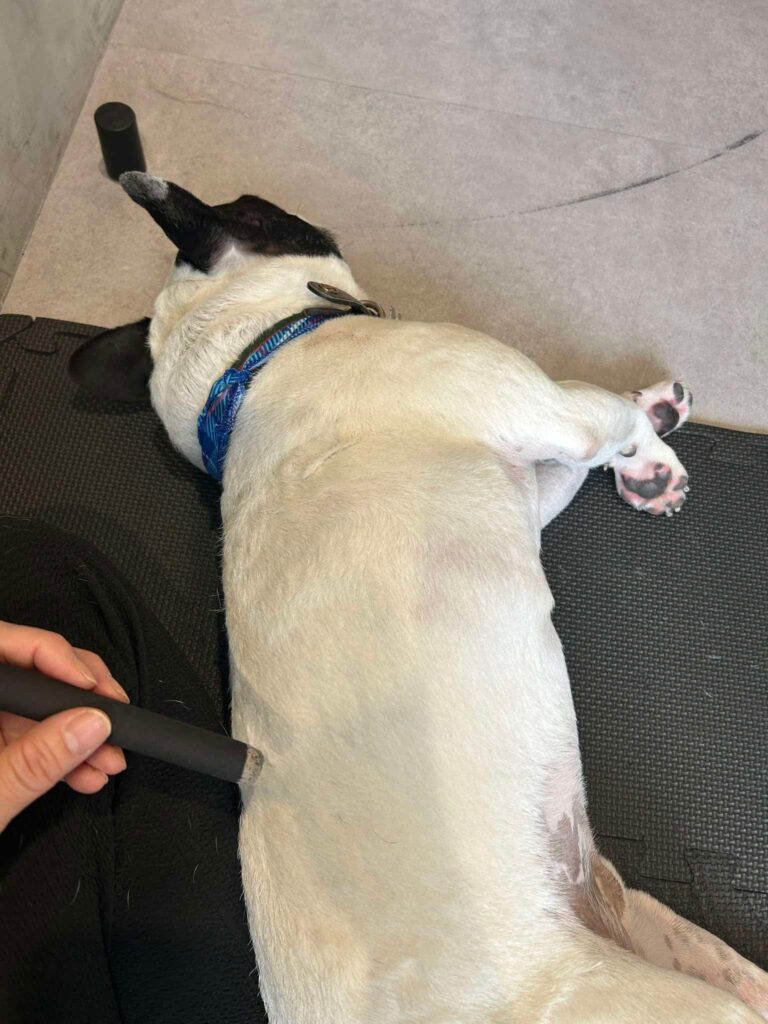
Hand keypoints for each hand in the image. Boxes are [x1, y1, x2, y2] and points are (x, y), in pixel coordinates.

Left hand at [0, 620, 128, 830]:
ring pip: (30, 707)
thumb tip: (89, 722)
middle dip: (76, 697)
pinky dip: (59, 753)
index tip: (89, 686)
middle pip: (24, 670)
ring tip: (107, 760)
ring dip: (77, 731)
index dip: (50, 654)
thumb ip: (37, 760)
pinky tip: (85, 774)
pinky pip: (24, 735)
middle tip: (112, 718)